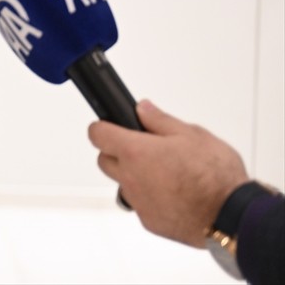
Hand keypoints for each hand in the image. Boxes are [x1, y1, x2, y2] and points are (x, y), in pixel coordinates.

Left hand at [88, 100, 247, 247]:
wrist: (233, 217)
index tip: (110, 127)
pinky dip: (151, 198)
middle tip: (143, 150)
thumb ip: (160, 120)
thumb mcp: (193, 135)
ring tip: (164, 174)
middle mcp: (130, 178)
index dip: (103, 128)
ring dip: (135, 177)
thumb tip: (142, 109)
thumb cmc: (216, 176)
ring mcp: (138, 202)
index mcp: (135, 152)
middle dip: (118, 153)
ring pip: (124, 184)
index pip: (97, 134)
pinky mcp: (149, 222)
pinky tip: (174, 194)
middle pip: (105, 160)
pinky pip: (141, 205)